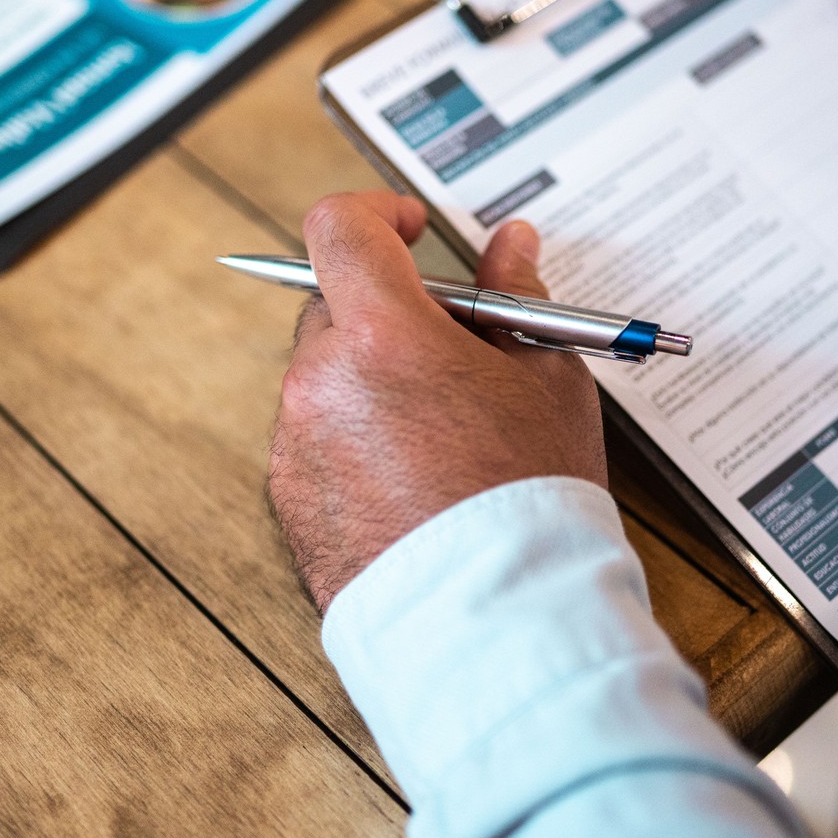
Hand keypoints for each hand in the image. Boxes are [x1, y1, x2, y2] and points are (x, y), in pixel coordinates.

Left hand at [268, 192, 606, 611]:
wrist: (493, 623)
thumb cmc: (528, 498)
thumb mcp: (549, 377)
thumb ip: (517, 297)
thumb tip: (511, 244)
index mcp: (380, 333)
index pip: (339, 227)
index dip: (377, 214)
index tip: (412, 230)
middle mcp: (319, 382)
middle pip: (334, 307)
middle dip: (389, 315)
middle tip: (457, 353)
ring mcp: (295, 445)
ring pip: (326, 381)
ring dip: (372, 383)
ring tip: (448, 436)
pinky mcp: (288, 503)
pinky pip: (317, 443)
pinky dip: (356, 443)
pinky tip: (417, 483)